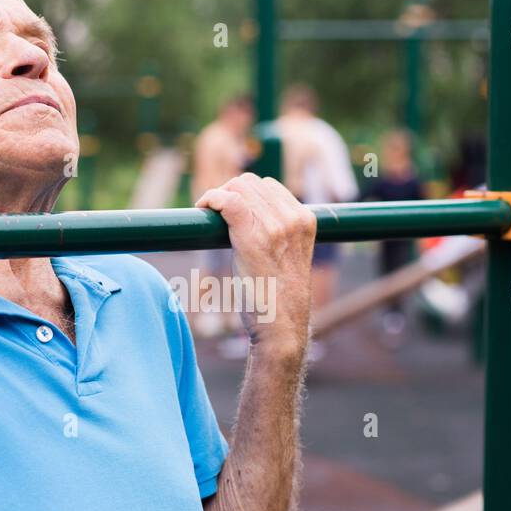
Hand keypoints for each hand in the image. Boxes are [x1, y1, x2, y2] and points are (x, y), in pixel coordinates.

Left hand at [195, 172, 315, 358]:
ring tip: (208, 215)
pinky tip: (203, 208)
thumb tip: (246, 220)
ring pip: (237, 187)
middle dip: (229, 193)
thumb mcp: (290, 259)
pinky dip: (211, 199)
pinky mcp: (252, 237)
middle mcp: (293, 218)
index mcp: (306, 220)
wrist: (281, 327)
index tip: (230, 210)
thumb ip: (280, 234)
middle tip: (215, 215)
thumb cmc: (279, 299)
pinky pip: (227, 201)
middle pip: (251, 183)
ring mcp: (274, 226)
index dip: (244, 194)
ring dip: (217, 197)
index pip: (269, 186)